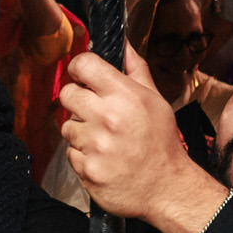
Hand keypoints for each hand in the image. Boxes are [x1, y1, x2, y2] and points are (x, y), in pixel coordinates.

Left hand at [57, 47, 210, 230]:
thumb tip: (123, 44)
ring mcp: (95, 145)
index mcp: (125, 96)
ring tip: (104, 139)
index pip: (83, 64)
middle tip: (94, 111)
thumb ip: (136, 69)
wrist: (166, 188)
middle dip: (77, 100)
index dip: (79, 67)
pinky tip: (103, 157)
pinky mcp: (87, 169)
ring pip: (66, 126)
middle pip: (67, 93)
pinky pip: (70, 153)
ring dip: (80, 131)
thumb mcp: (155, 100)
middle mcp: (107, 118)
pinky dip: (83, 155)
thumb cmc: (161, 143)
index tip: (82, 75)